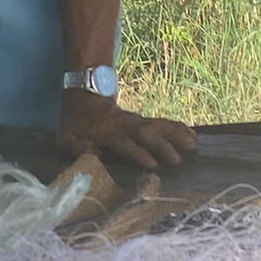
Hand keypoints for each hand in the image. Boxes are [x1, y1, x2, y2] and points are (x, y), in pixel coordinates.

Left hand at [56, 88, 195, 168]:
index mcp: (108, 133)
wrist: (84, 96)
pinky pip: (163, 123)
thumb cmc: (76, 124)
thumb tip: (92, 155)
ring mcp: (136, 121)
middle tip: (178, 161)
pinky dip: (178, 127)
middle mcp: (126, 126)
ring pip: (159, 126)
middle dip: (163, 146)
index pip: (126, 143)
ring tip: (193, 146)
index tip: (153, 165)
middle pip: (147, 134)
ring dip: (176, 135)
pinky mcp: (143, 120)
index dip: (138, 153)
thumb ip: (77, 147)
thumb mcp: (67, 137)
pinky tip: (192, 135)